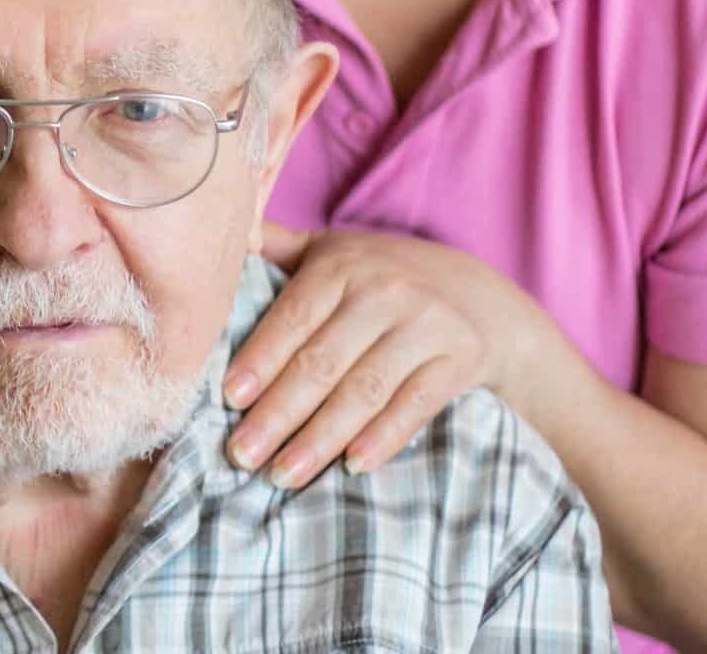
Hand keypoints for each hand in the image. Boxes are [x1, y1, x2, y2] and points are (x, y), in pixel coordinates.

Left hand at [224, 223, 558, 488]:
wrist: (481, 297)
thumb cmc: (381, 278)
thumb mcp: (332, 252)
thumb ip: (275, 245)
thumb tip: (224, 232)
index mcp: (342, 264)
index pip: (293, 317)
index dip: (260, 359)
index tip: (228, 399)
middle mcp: (385, 290)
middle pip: (322, 361)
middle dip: (278, 413)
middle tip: (241, 455)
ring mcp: (426, 324)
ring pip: (363, 390)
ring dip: (320, 438)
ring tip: (282, 474)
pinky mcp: (461, 358)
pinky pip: (414, 405)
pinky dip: (382, 438)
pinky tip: (350, 466)